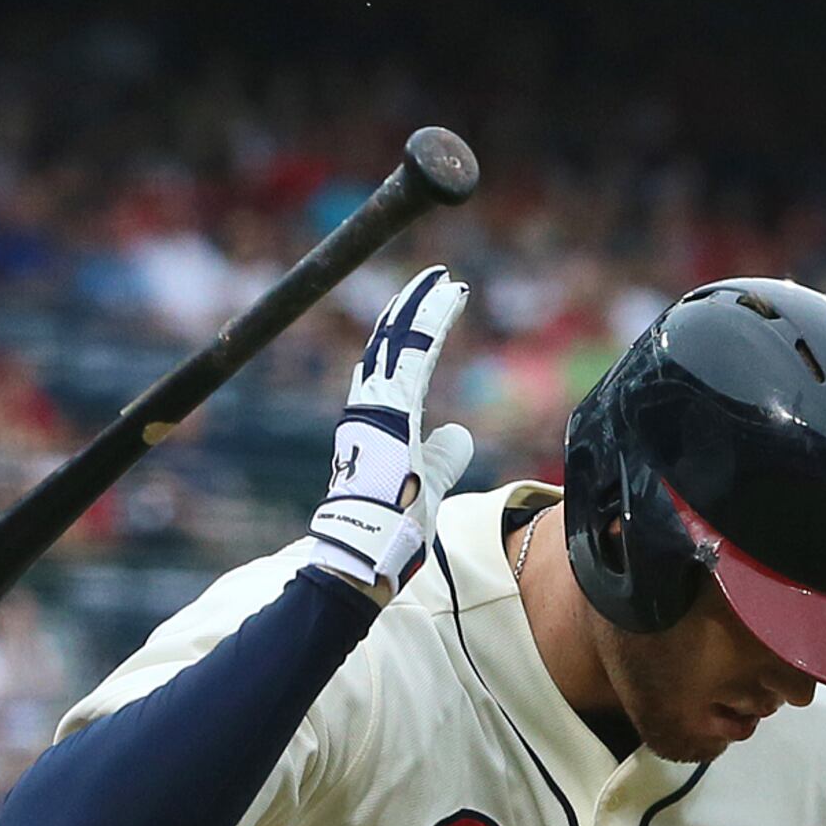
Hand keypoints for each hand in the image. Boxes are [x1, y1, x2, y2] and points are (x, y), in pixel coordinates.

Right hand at [303, 265, 473, 600]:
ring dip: (424, 306)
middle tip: (438, 278)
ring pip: (401, 339)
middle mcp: (369, 405)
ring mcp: (375, 405)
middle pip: (392, 342)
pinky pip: (415, 353)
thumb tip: (456, 433)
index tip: (430, 308)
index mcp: (375, 420)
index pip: (394, 364)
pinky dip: (432, 322)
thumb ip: (443, 455)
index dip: (411, 332)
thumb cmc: (394, 524)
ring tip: (444, 280)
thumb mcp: (429, 481)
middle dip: (415, 306)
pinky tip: (448, 298)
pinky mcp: (391, 410)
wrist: (370, 547)